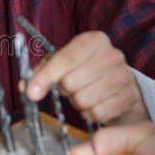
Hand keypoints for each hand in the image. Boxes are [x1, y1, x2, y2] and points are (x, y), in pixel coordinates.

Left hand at [26, 31, 146, 124]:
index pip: (65, 59)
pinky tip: (94, 104)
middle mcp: (112, 55)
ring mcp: (123, 76)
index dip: (45, 77)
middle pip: (72, 82)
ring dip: (77, 102)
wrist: (118, 84)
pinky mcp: (128, 98)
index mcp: (94, 40)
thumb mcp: (62, 63)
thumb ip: (41, 72)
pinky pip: (97, 113)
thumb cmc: (84, 71)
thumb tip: (26, 87)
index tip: (31, 93)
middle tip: (69, 87)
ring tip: (82, 94)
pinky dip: (90, 113)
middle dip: (65, 89)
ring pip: (84, 99)